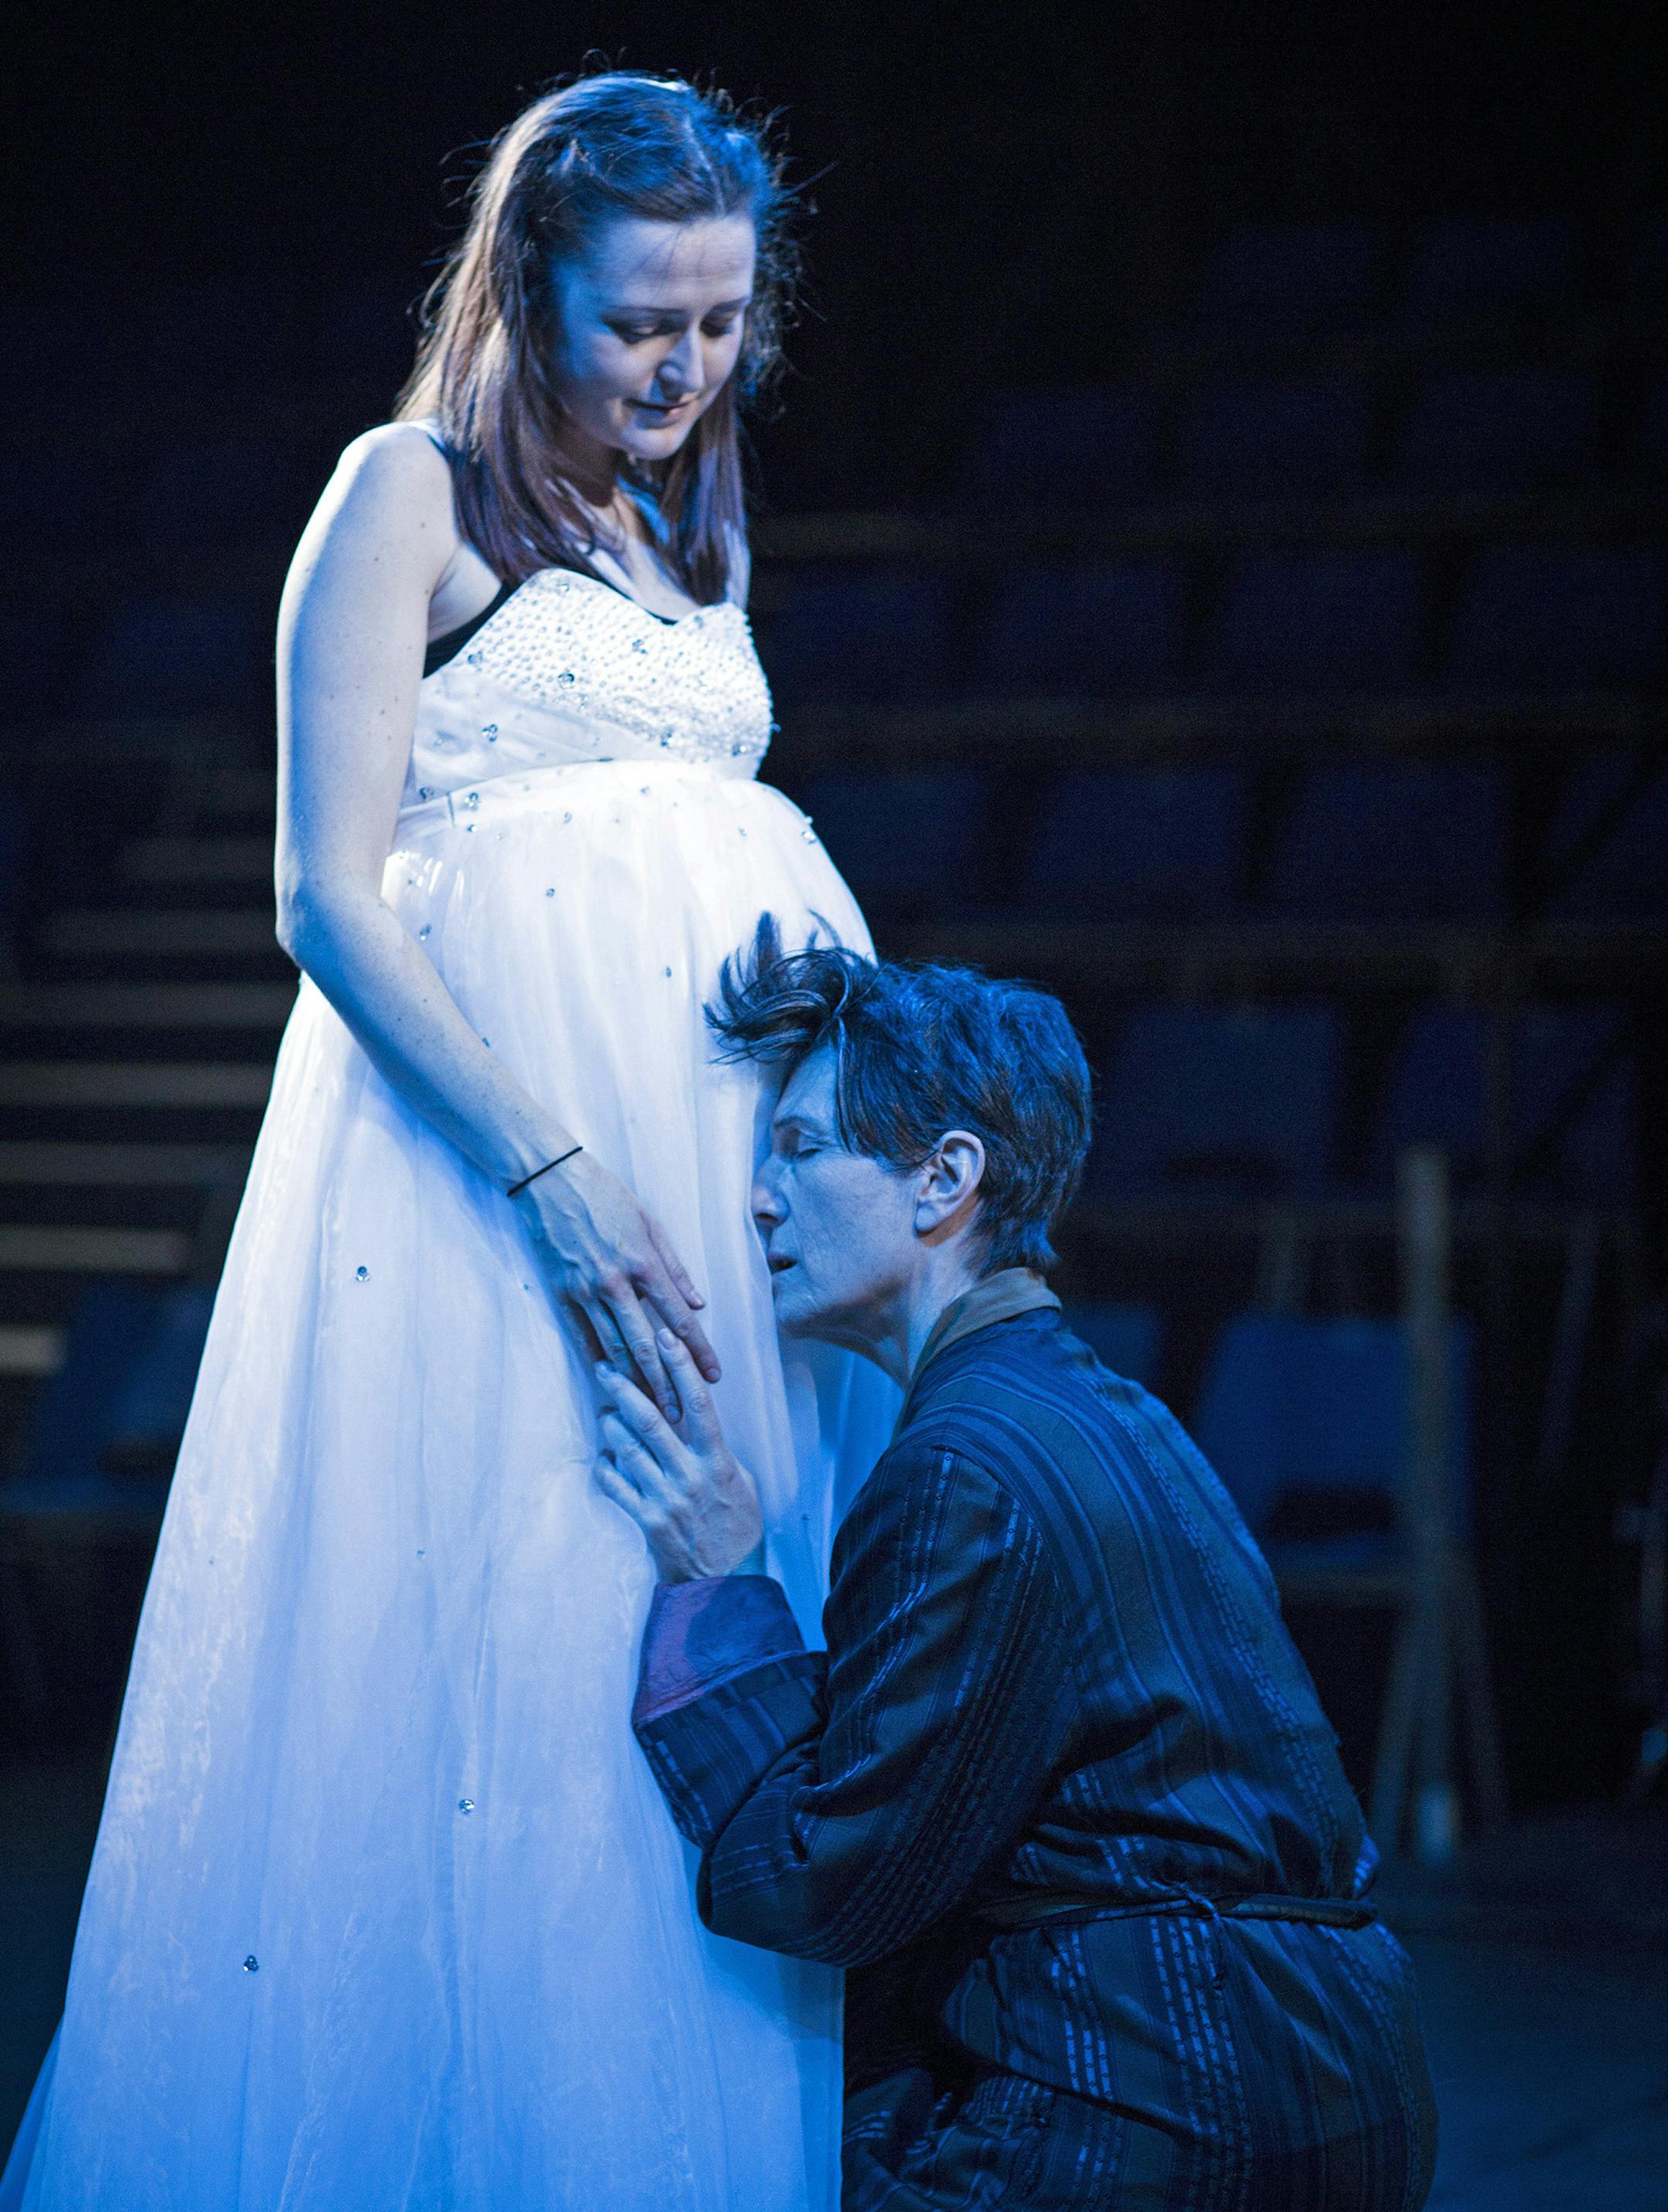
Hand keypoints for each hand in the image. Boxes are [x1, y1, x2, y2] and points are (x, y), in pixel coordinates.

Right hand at [514, 1151, 720, 1419]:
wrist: (550, 1181)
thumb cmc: (606, 1196)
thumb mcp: (650, 1223)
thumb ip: (675, 1267)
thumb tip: (697, 1304)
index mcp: (644, 1263)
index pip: (679, 1318)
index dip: (700, 1351)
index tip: (715, 1375)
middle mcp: (616, 1283)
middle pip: (648, 1344)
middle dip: (668, 1382)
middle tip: (682, 1412)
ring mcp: (586, 1291)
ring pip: (615, 1347)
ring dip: (636, 1381)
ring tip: (651, 1407)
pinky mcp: (562, 1293)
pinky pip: (584, 1336)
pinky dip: (600, 1361)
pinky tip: (611, 1382)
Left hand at [593, 1329, 762, 1581]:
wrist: (724, 1581)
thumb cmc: (736, 1529)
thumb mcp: (742, 1484)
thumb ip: (720, 1453)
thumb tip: (702, 1425)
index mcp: (718, 1462)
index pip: (700, 1405)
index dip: (682, 1368)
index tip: (667, 1338)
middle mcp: (690, 1476)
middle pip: (652, 1422)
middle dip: (625, 1389)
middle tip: (605, 1367)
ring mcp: (665, 1499)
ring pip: (628, 1449)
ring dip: (611, 1424)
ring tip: (605, 1409)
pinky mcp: (646, 1521)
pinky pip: (615, 1485)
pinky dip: (605, 1465)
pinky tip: (604, 1456)